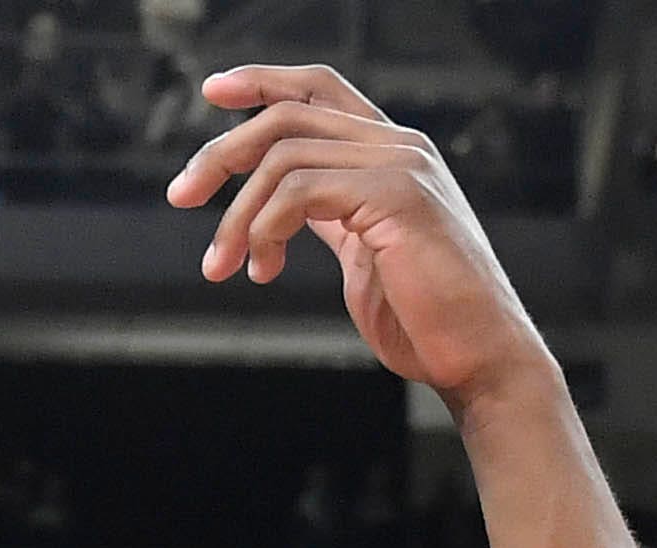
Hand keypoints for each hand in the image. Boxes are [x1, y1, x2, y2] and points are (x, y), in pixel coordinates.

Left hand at [168, 66, 551, 405]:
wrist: (477, 357)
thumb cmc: (423, 317)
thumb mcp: (362, 252)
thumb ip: (328, 215)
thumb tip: (277, 207)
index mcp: (392, 153)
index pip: (320, 89)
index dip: (263, 82)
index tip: (211, 91)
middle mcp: (399, 146)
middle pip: (288, 114)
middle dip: (222, 153)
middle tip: (179, 196)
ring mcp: (401, 165)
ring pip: (284, 156)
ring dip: (236, 214)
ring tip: (221, 266)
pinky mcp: (397, 196)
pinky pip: (300, 191)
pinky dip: (264, 228)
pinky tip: (262, 269)